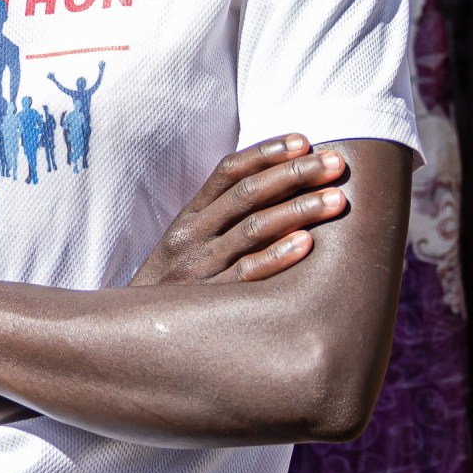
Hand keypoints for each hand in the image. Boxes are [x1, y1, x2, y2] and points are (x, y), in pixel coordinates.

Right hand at [128, 134, 348, 287]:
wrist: (135, 331)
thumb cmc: (176, 283)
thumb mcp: (187, 243)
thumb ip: (222, 217)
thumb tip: (279, 186)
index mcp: (190, 215)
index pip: (229, 171)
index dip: (267, 152)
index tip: (305, 141)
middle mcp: (193, 235)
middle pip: (248, 193)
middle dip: (296, 173)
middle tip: (336, 162)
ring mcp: (201, 267)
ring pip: (253, 229)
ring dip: (299, 210)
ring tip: (337, 199)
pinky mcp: (210, 300)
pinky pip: (247, 274)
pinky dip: (277, 255)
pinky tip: (307, 243)